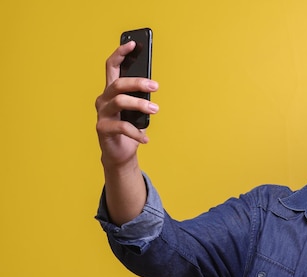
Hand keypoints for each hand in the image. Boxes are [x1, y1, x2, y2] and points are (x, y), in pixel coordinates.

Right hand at [95, 41, 158, 168]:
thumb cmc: (129, 129)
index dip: (120, 54)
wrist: (120, 154)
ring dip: (140, 104)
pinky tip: (145, 139)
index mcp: (111, 91)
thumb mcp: (136, 111)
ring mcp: (102, 114)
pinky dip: (137, 133)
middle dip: (137, 82)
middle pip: (118, 84)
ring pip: (120, 102)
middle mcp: (103, 99)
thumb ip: (140, 97)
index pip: (112, 67)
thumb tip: (152, 85)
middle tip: (155, 86)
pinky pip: (122, 127)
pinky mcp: (103, 129)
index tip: (133, 44)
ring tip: (155, 109)